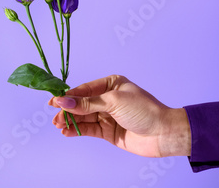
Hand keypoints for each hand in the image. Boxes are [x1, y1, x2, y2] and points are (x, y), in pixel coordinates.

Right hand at [48, 75, 190, 157]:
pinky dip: (77, 130)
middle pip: (81, 104)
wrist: (164, 134)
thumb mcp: (113, 102)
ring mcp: (107, 115)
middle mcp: (107, 98)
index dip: (68, 96)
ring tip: (59, 125)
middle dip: (68, 110)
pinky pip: (88, 129)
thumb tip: (64, 101)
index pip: (84, 90)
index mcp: (110, 84)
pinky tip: (67, 132)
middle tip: (55, 117)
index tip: (54, 101)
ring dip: (70, 121)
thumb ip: (87, 104)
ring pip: (83, 117)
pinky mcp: (108, 131)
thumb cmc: (144, 110)